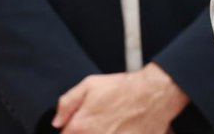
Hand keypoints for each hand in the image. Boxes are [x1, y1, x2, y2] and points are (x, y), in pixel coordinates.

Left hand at [52, 62, 188, 132]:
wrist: (155, 94)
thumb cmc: (125, 88)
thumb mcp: (91, 84)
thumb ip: (67, 103)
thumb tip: (57, 121)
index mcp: (80, 127)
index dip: (70, 132)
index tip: (77, 128)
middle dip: (86, 133)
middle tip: (98, 125)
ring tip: (112, 126)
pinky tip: (121, 130)